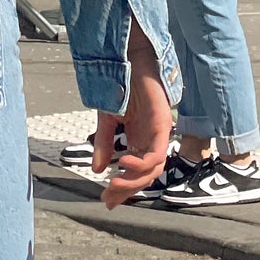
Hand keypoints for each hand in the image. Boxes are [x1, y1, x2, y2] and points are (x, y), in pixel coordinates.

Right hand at [94, 25, 173, 207]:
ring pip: (154, 168)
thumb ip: (104, 144)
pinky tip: (124, 163)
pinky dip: (142, 163)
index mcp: (139, 139)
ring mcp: (159, 132)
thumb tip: (96, 170)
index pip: (135, 172)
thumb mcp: (107, 120)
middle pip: (146, 175)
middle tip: (108, 197)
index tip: (106, 200)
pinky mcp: (163, 124)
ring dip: (134, 179)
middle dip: (126, 189)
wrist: (126, 58)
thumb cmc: (120, 84)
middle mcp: (152, 139)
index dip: (123, 188)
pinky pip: (157, 153)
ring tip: (115, 183)